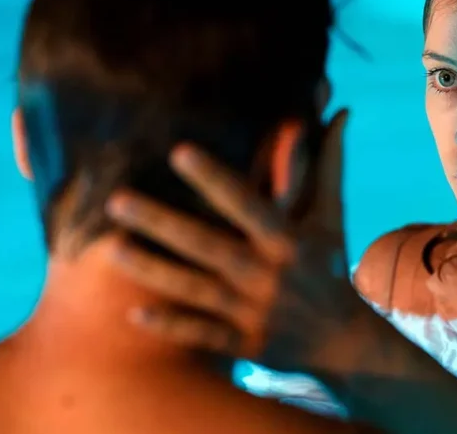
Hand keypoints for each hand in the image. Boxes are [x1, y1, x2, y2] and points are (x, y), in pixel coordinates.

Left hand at [104, 109, 366, 372]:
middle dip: (162, 223)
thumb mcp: (331, 217)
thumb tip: (343, 111)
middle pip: (208, 246)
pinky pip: (203, 335)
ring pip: (197, 290)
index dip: (215, 179)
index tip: (178, 151)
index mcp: (289, 239)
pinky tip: (133, 313)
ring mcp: (256, 313)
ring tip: (110, 248)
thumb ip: (329, 165)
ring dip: (153, 271)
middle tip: (116, 200)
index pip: (247, 204)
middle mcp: (270, 275)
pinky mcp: (246, 345)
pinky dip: (172, 326)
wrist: (346, 343)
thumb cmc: (329, 267)